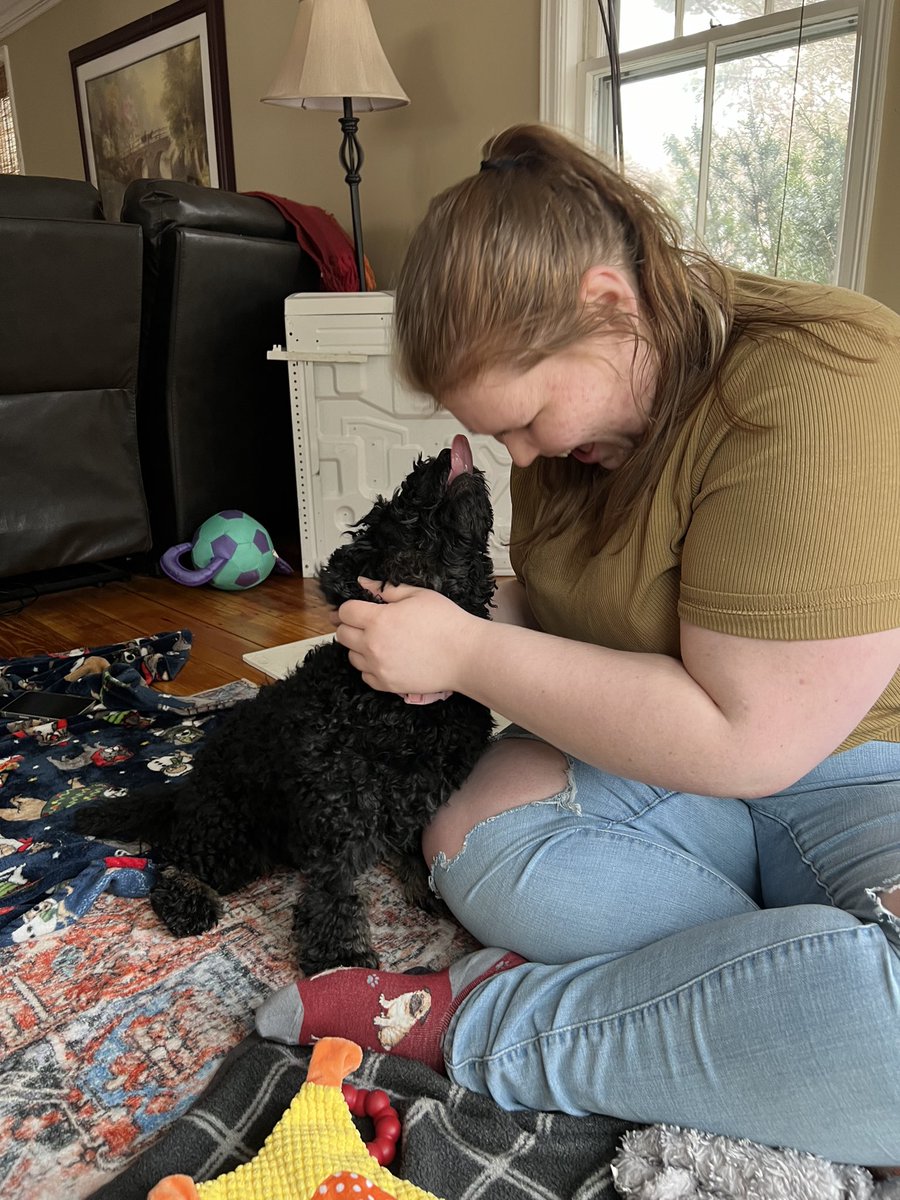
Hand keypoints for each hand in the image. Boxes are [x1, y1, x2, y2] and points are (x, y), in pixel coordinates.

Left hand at [335, 577, 473, 695]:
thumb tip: (364, 584)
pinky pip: (365, 675)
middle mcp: (373, 645)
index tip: (358, 608)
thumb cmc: (446, 622)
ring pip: (351, 656)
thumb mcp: (418, 594)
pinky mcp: (387, 685)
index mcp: (378, 620)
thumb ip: (387, 589)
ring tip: (380, 642)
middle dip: (351, 626)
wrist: (465, 655)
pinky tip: (386, 659)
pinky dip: (370, 667)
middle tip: (367, 624)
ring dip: (360, 648)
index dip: (350, 607)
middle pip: (342, 634)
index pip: (345, 612)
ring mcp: (379, 667)